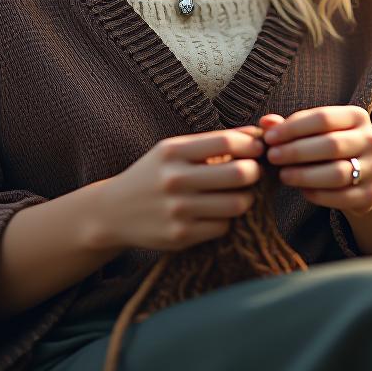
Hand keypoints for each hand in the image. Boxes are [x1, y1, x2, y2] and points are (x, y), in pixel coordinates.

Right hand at [101, 125, 266, 253]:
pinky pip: (223, 227)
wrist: (113, 211)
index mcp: (173, 151)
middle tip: (251, 174)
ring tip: (238, 195)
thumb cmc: (153, 175)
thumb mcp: (173, 150)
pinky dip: (226, 220)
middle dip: (254, 173)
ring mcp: (177, 209)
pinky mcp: (180, 235)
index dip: (251, 146)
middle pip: (239, 174)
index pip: (227, 143)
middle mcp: (175, 179)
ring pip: (236, 204)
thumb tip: (256, 135)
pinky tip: (216, 213)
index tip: (258, 150)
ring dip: (245, 199)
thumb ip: (212, 142)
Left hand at [259, 106, 371, 214]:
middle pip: (331, 144)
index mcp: (357, 116)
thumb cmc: (330, 146)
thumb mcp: (315, 131)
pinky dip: (319, 195)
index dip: (293, 127)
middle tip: (272, 157)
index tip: (269, 138)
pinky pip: (343, 197)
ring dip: (305, 175)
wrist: (364, 174)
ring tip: (283, 175)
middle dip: (296, 151)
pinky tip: (302, 191)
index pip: (323, 117)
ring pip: (338, 173)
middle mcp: (371, 139)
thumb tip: (265, 122)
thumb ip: (290, 126)